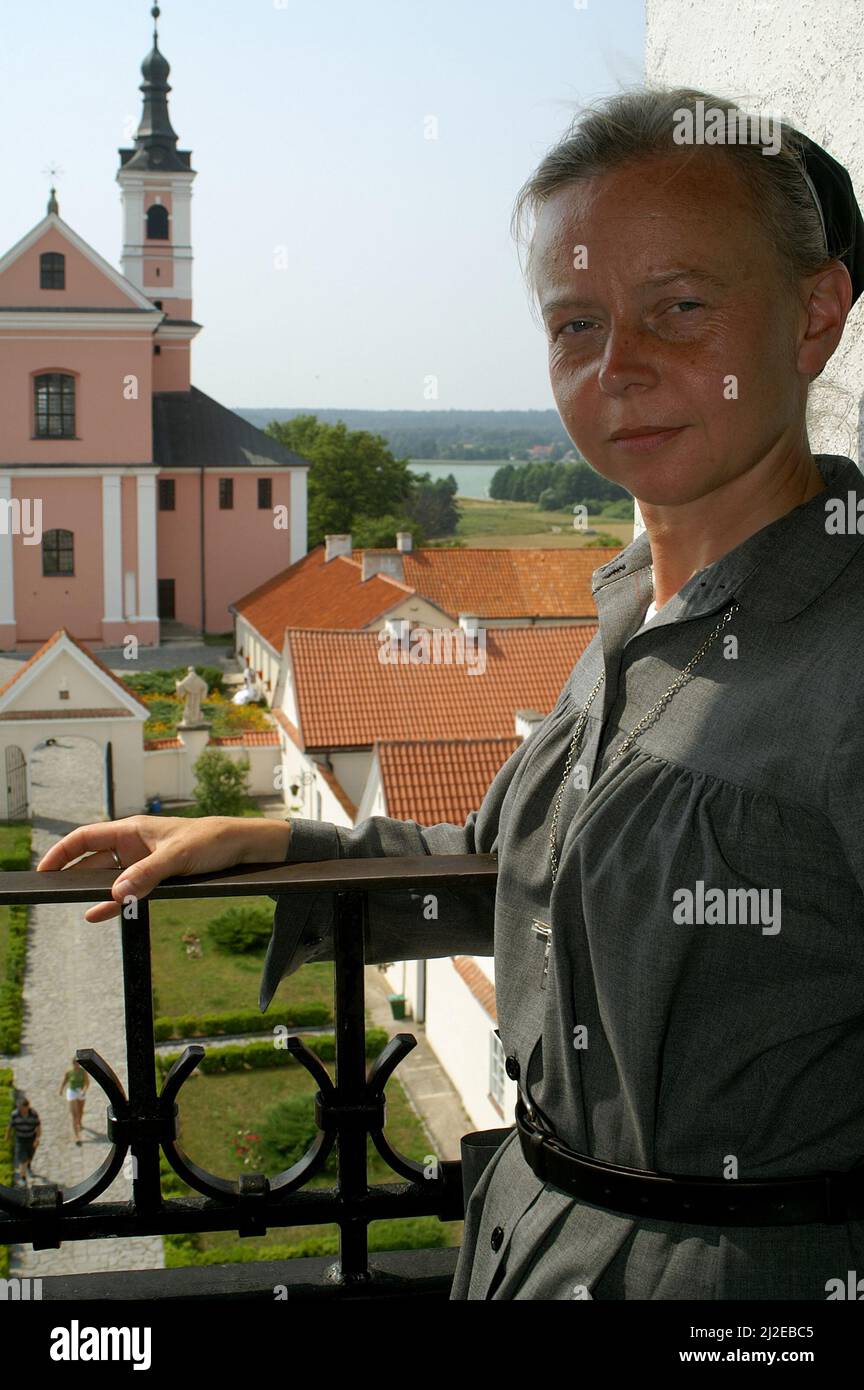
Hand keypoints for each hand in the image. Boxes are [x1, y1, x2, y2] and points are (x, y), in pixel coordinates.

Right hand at [36, 815, 292, 922]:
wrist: (238, 848)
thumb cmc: (209, 841)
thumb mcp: (178, 857)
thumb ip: (147, 874)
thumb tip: (117, 894)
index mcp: (132, 830)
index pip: (86, 837)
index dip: (63, 851)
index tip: (44, 868)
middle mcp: (132, 845)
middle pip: (92, 860)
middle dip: (72, 874)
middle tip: (51, 891)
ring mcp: (142, 863)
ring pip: (109, 878)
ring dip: (94, 891)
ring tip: (72, 904)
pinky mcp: (154, 878)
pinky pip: (128, 891)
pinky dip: (115, 902)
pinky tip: (99, 913)